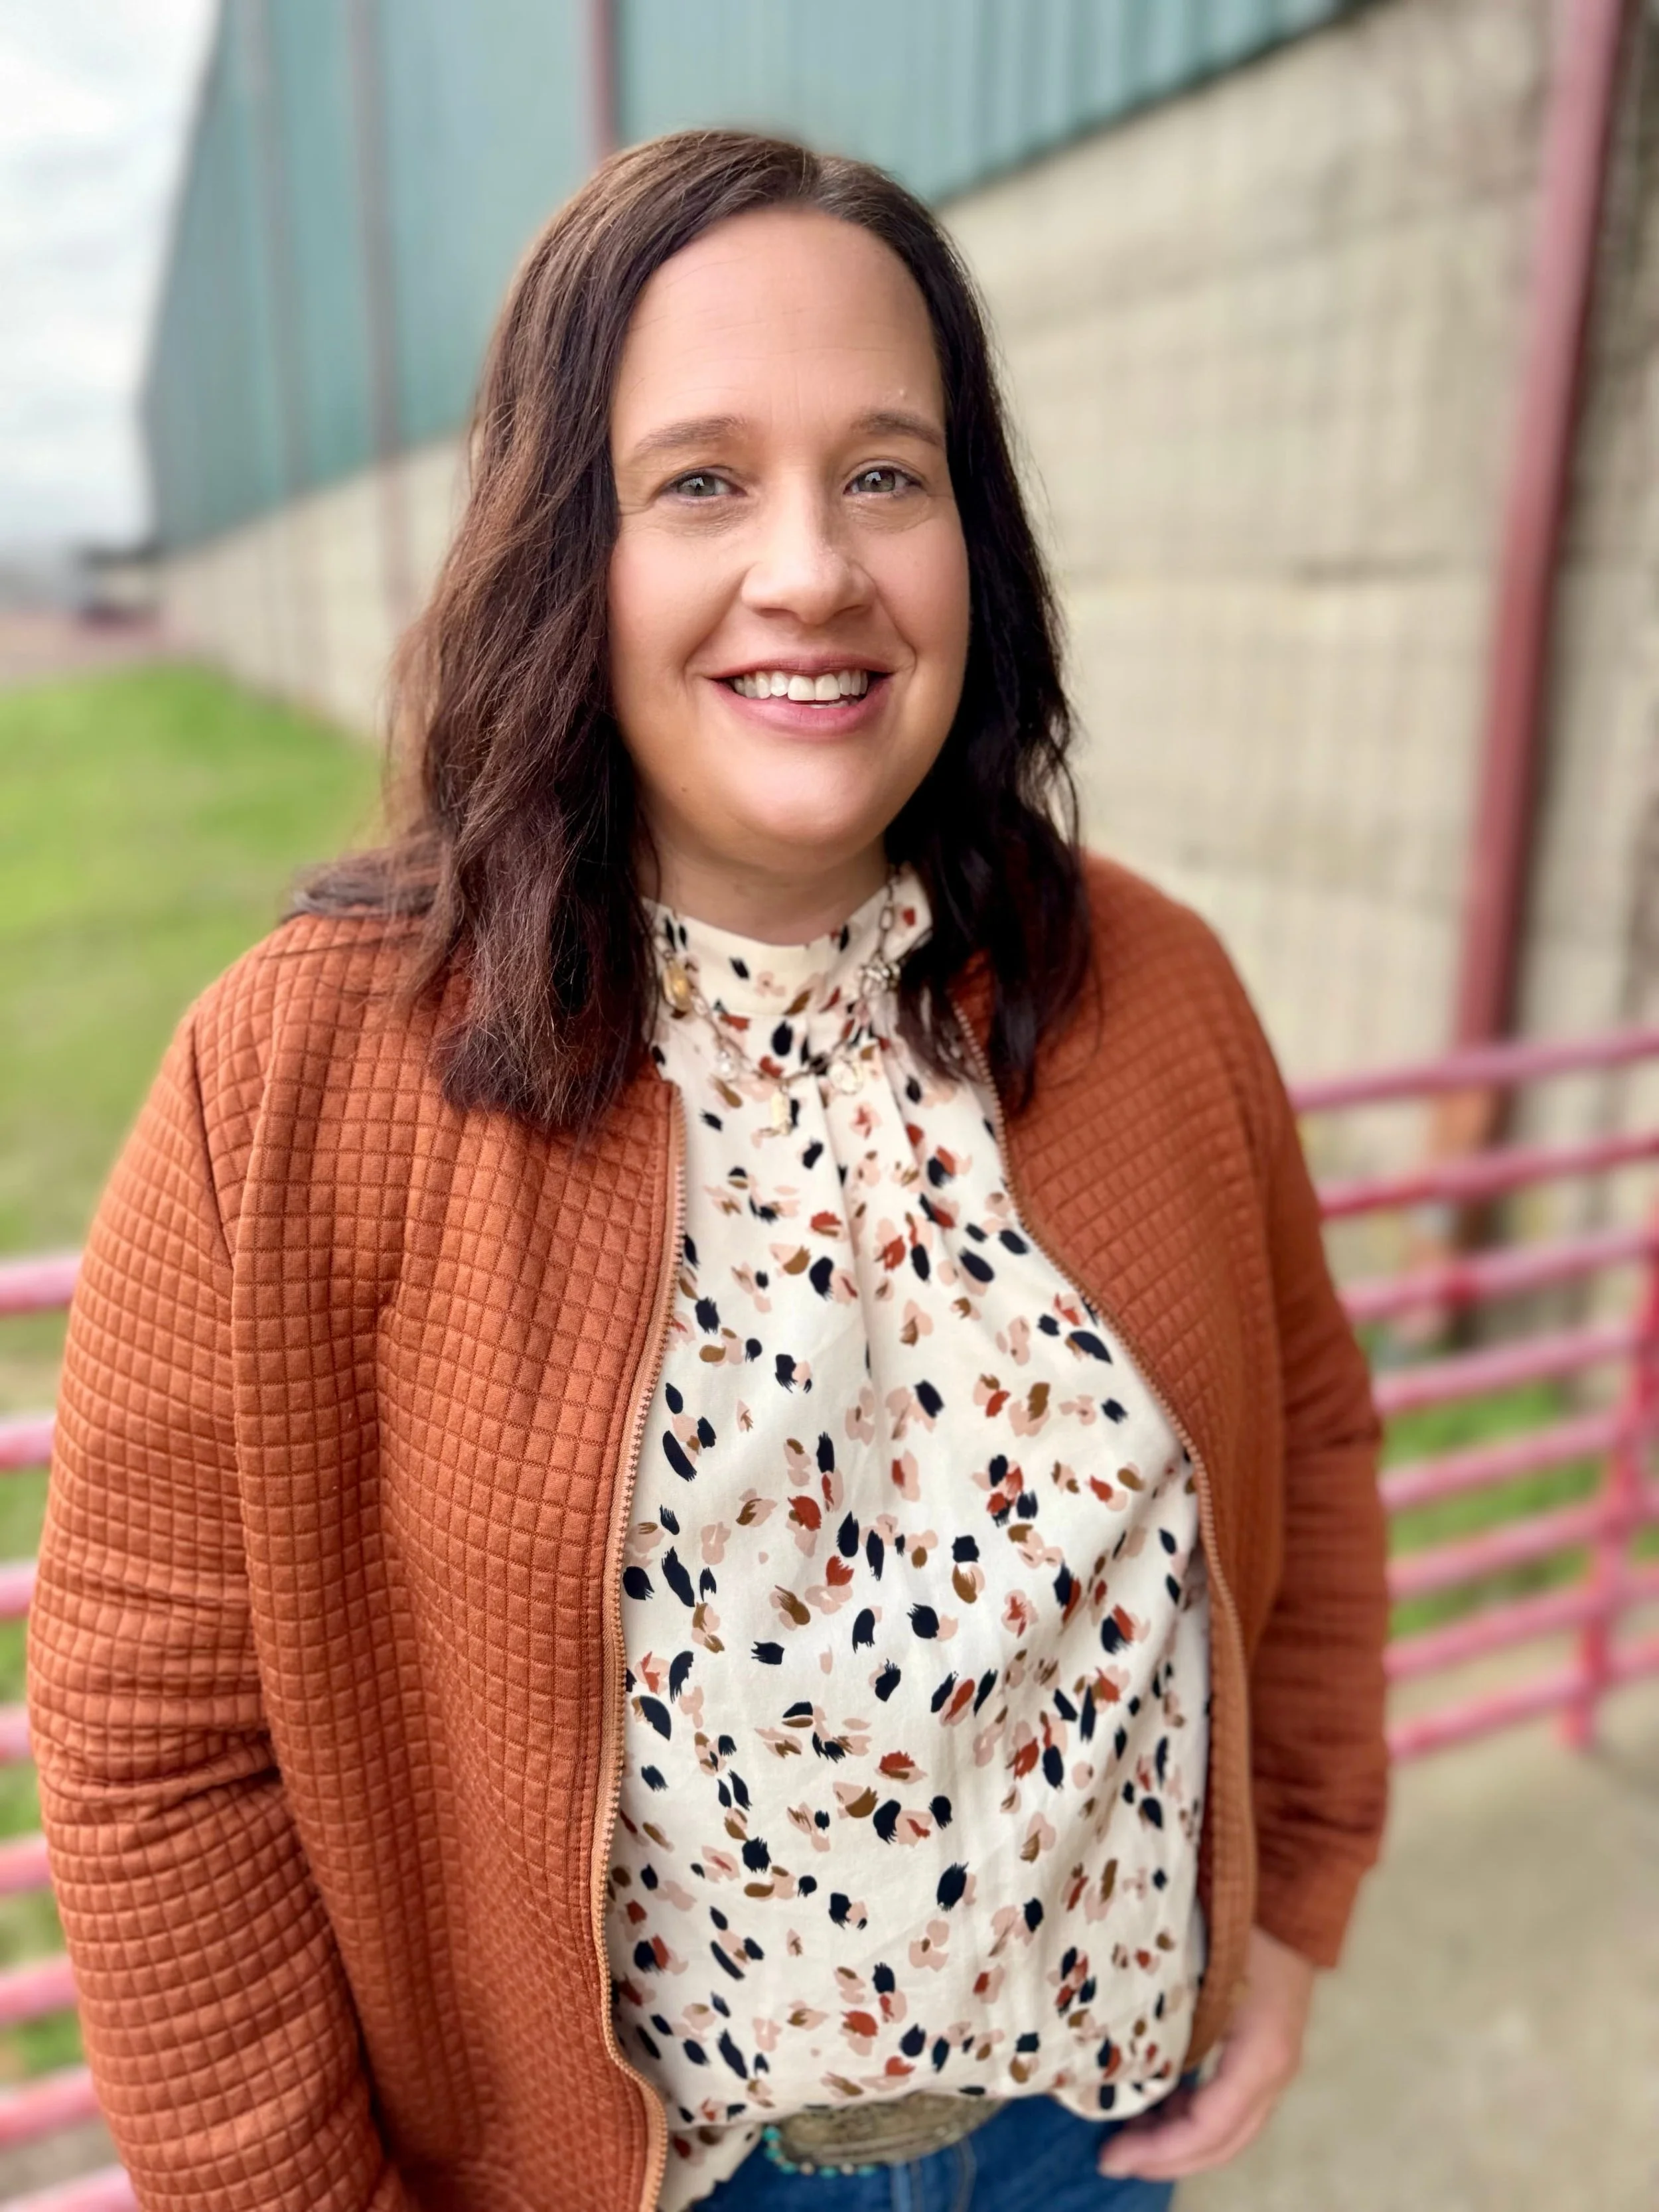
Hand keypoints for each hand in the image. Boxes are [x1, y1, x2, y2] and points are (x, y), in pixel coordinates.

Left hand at [1097, 1925, 1315, 2181]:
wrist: (1289, 1888)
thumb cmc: (1238, 1919)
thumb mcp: (1200, 1968)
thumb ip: (1169, 2019)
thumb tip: (1112, 2062)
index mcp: (1260, 2054)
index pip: (1209, 2128)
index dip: (1161, 2152)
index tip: (1109, 2157)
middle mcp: (1276, 2067)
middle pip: (1223, 2141)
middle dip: (1167, 2158)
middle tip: (1111, 2159)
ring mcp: (1277, 2060)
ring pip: (1232, 2128)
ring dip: (1181, 2141)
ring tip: (1128, 2134)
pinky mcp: (1269, 2049)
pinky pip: (1234, 2103)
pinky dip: (1197, 2117)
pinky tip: (1160, 2107)